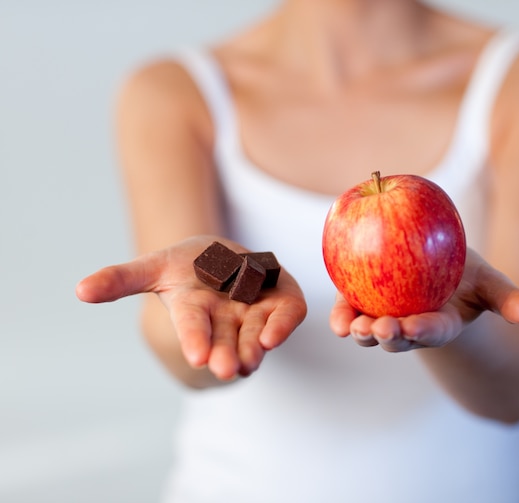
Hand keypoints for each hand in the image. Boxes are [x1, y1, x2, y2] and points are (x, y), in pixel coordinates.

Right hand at [76, 236, 306, 378]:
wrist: (223, 257)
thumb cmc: (185, 266)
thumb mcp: (153, 267)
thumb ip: (121, 279)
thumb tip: (80, 291)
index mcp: (194, 312)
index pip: (194, 328)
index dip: (195, 340)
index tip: (197, 357)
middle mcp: (226, 320)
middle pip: (227, 341)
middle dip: (226, 355)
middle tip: (228, 369)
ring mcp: (255, 312)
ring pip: (257, 335)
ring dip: (255, 347)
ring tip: (251, 359)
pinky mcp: (282, 301)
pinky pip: (288, 314)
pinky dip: (285, 324)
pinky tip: (277, 334)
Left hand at [329, 248, 518, 351]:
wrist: (438, 271)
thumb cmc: (466, 278)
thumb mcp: (489, 283)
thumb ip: (507, 298)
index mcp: (439, 325)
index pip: (432, 330)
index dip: (423, 330)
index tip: (414, 326)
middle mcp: (408, 327)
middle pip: (395, 337)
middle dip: (385, 336)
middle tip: (378, 329)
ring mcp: (383, 317)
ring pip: (368, 330)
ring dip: (358, 330)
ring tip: (348, 328)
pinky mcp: (362, 302)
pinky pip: (349, 310)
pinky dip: (340, 314)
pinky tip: (336, 317)